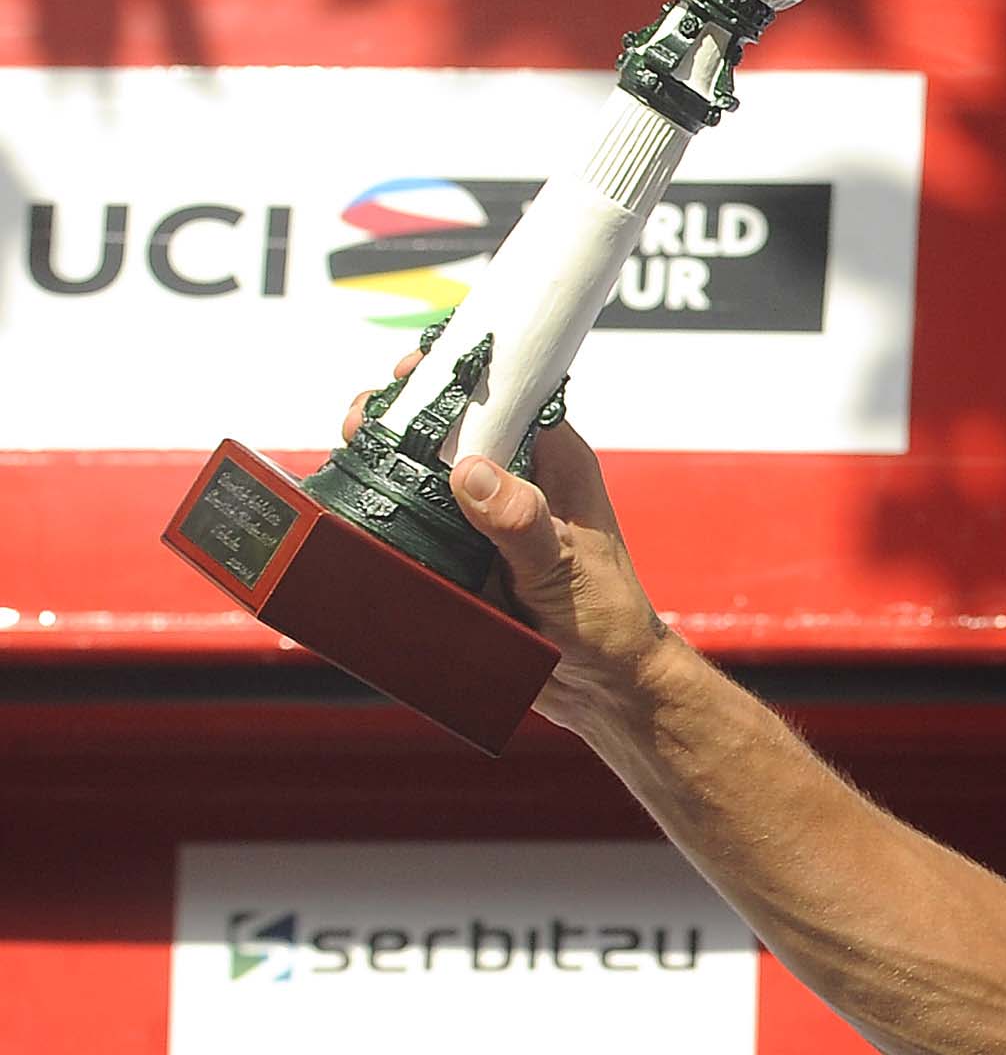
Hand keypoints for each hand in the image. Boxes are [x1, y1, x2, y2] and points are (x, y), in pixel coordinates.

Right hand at [344, 349, 674, 734]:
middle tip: (359, 422)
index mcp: (552, 462)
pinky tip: (353, 508)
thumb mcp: (562, 567)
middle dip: (400, 416)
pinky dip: (383, 512)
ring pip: (422, 471)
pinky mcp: (460, 553)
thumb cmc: (607, 618)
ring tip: (348, 454)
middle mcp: (516, 480)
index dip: (456, 372)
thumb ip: (520, 522)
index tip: (411, 370)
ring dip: (383, 461)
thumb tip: (472, 472)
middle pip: (448, 426)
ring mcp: (483, 516)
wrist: (603, 684)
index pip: (504, 392)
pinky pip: (414, 521)